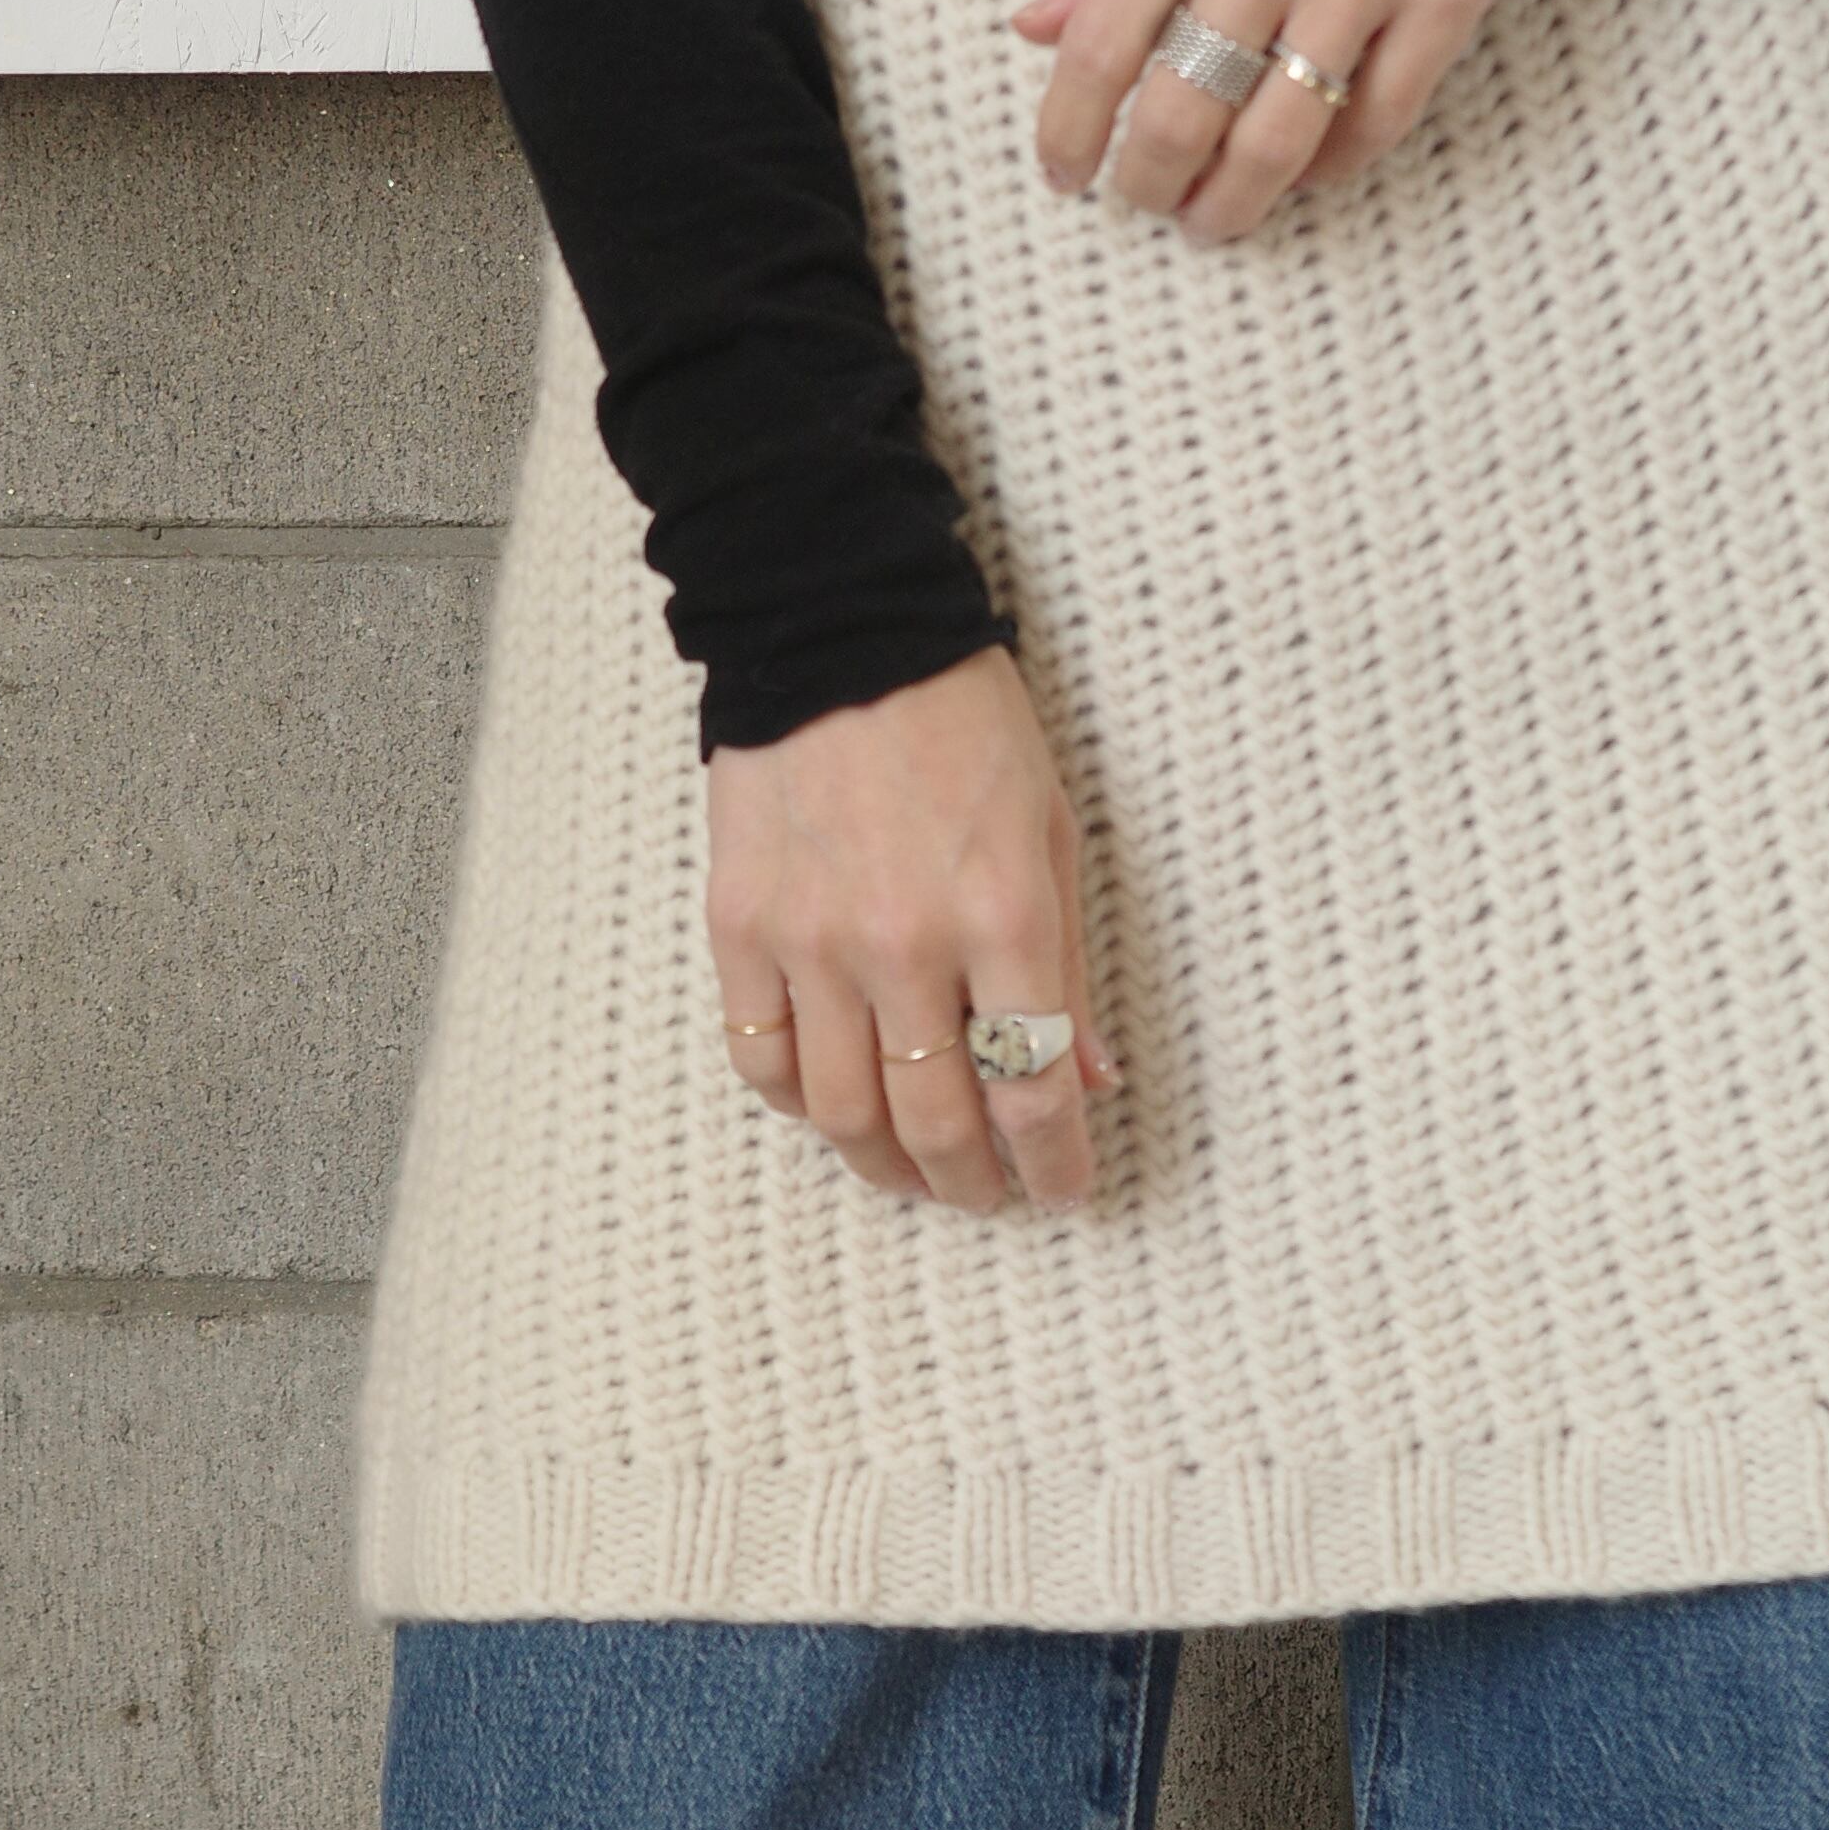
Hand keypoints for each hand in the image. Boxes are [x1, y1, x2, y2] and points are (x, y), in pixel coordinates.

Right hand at [708, 642, 1122, 1213]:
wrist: (841, 635)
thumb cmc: (966, 725)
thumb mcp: (1053, 833)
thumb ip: (1069, 968)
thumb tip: (1087, 1081)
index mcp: (1003, 916)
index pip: (1033, 1092)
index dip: (1054, 1165)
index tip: (1063, 1189)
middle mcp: (905, 943)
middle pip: (936, 1123)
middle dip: (973, 1183)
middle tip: (989, 1194)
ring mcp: (812, 940)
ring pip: (842, 1112)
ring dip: (886, 1165)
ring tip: (914, 1172)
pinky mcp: (741, 925)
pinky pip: (761, 1056)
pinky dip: (798, 1102)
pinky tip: (831, 1103)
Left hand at [1011, 0, 1523, 241]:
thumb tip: (1035, 29)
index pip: (1104, 42)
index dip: (1070, 129)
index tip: (1064, 172)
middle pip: (1187, 108)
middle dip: (1152, 180)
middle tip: (1146, 201)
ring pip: (1281, 136)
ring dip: (1235, 200)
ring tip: (1214, 216)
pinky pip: (1376, 121)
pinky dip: (1329, 168)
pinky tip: (1300, 174)